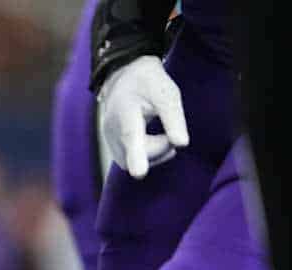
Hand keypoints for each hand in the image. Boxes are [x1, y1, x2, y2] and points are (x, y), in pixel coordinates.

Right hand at [97, 54, 188, 179]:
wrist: (124, 74)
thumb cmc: (148, 82)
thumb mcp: (166, 93)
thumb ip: (174, 119)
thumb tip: (182, 144)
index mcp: (126, 112)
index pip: (131, 136)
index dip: (137, 156)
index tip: (139, 173)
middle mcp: (112, 129)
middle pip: (138, 154)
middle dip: (160, 148)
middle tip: (172, 131)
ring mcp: (109, 139)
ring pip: (132, 162)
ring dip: (153, 153)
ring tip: (163, 134)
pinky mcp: (111, 145)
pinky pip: (129, 160)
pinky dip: (146, 154)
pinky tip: (154, 139)